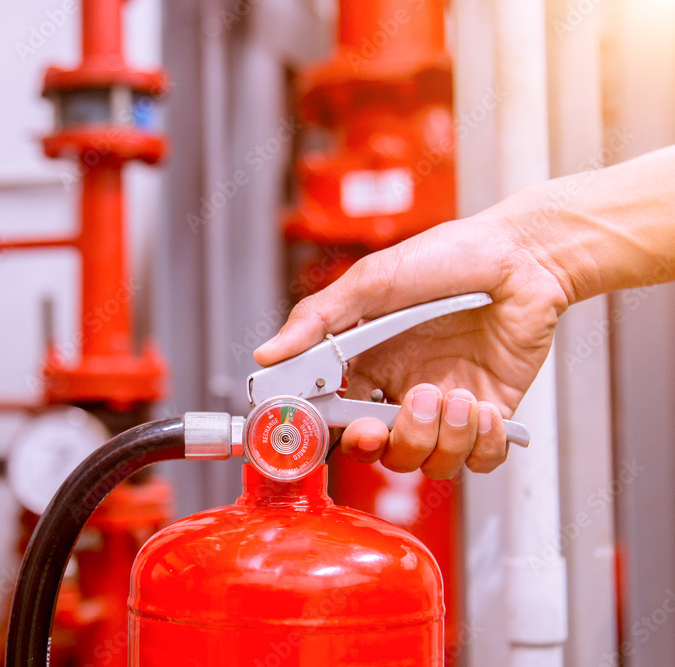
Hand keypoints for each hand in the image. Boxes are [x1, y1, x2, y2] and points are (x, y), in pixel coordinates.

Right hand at [254, 208, 569, 478]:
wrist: (523, 255)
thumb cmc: (450, 256)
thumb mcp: (372, 281)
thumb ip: (318, 320)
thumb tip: (268, 353)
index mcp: (368, 364)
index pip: (336, 419)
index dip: (331, 435)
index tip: (332, 430)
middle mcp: (404, 389)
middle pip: (383, 453)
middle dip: (388, 444)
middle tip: (394, 415)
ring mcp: (447, 405)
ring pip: (430, 461)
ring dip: (439, 438)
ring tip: (453, 397)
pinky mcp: (492, 412)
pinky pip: (481, 459)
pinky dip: (482, 445)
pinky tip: (482, 409)